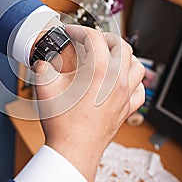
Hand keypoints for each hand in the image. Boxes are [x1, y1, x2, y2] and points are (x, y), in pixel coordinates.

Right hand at [33, 25, 144, 181]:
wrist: (73, 150)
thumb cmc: (62, 123)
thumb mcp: (45, 88)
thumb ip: (42, 68)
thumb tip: (42, 62)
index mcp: (98, 71)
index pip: (94, 38)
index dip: (80, 31)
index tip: (71, 33)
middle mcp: (116, 81)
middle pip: (121, 45)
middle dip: (105, 38)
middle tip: (90, 40)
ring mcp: (124, 95)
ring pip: (137, 65)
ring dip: (124, 56)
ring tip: (110, 56)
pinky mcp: (126, 109)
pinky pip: (139, 89)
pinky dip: (132, 80)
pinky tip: (122, 81)